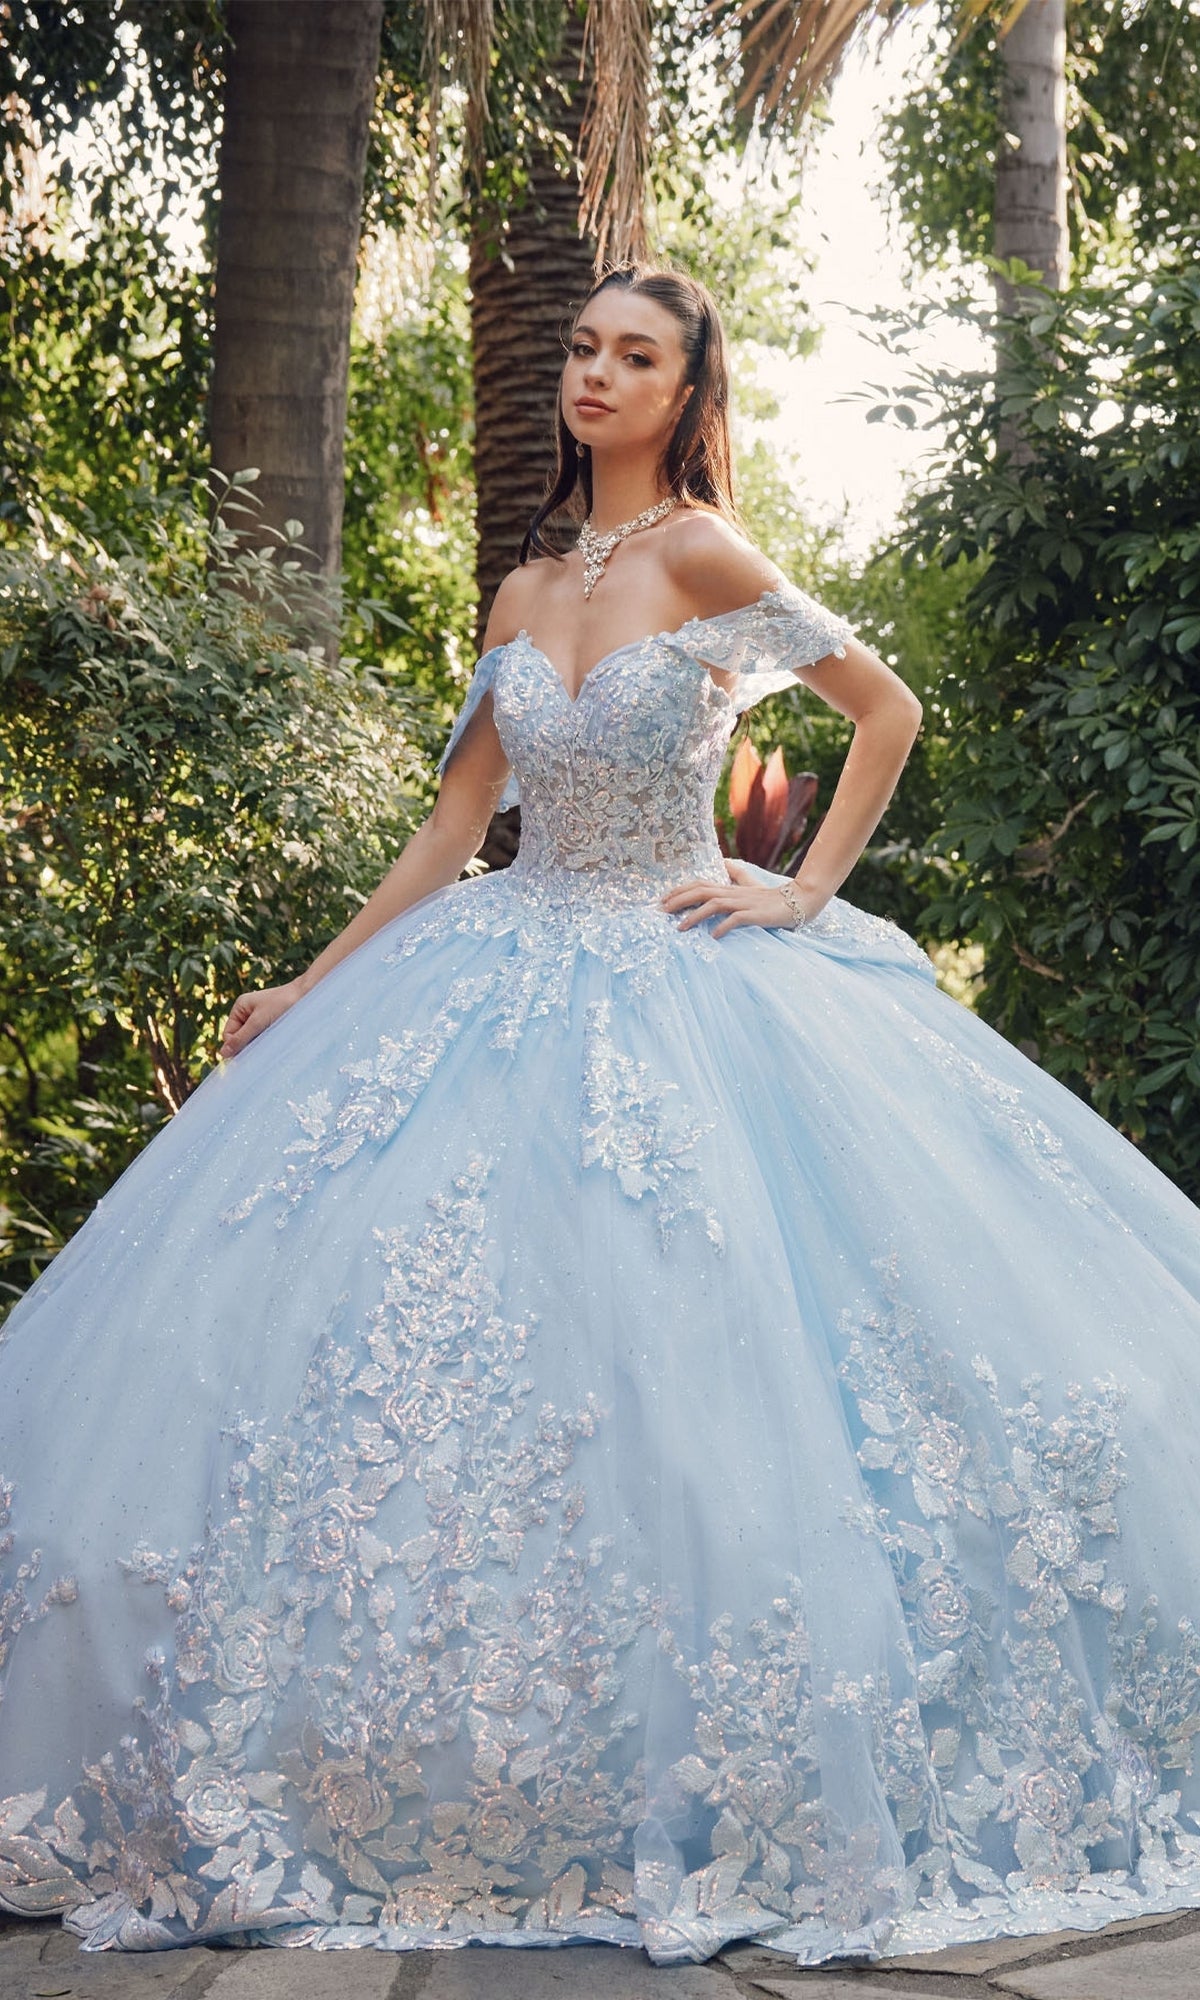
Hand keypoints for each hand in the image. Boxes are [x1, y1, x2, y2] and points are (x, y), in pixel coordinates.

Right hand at [220, 981, 302, 1059]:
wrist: (307, 995)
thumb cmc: (282, 1004)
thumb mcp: (258, 1022)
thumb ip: (241, 1038)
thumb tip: (222, 1053)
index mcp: (240, 1007)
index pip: (229, 1033)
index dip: (235, 1045)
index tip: (245, 1055)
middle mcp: (248, 1012)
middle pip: (240, 1037)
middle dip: (248, 1044)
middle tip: (261, 1048)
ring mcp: (260, 1018)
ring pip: (252, 1038)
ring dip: (259, 1043)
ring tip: (271, 1041)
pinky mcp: (271, 1023)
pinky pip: (263, 1036)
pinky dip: (267, 1040)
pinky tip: (276, 1040)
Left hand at [661, 861, 820, 937]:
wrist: (800, 902)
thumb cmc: (773, 898)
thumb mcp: (751, 886)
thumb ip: (738, 876)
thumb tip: (725, 864)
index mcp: (730, 888)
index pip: (699, 884)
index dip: (680, 890)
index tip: (663, 899)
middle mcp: (734, 893)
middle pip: (701, 891)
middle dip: (679, 900)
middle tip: (661, 910)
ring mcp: (744, 903)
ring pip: (714, 904)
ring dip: (694, 915)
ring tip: (680, 927)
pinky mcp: (755, 914)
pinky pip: (736, 919)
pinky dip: (723, 926)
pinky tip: (713, 936)